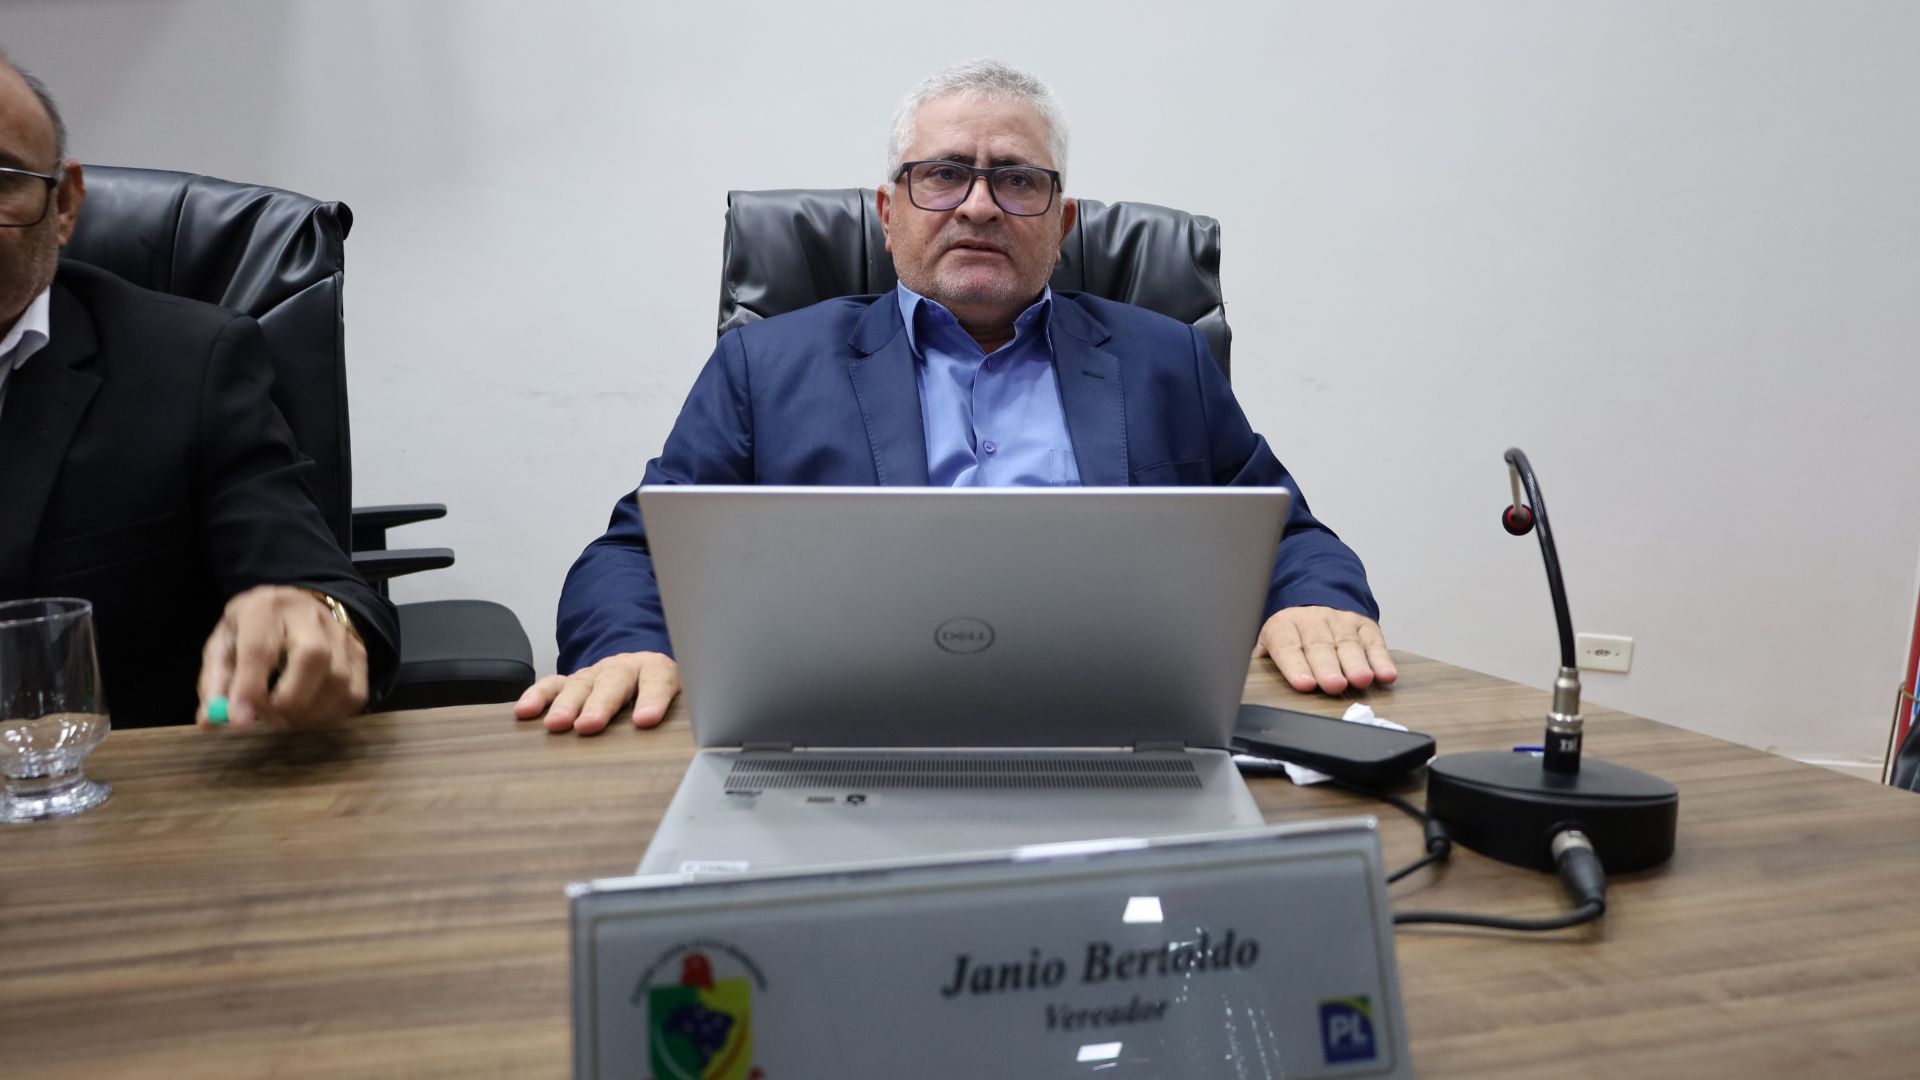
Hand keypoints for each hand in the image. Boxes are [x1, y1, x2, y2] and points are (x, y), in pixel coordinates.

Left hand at [196, 586, 368, 727]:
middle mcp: (309, 615)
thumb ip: (216, 682)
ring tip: (285, 717)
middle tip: (268, 719)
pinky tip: (309, 714)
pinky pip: (355, 694)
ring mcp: (341, 634)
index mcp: (265, 609)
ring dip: (309, 713)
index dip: (250, 688)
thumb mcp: (224, 645)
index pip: (260, 648)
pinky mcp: (360, 653)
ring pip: (339, 680)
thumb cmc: (254, 629)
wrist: (296, 605)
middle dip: (288, 700)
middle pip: (313, 657)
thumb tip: (210, 721)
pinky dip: (331, 715)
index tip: (238, 721)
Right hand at [513, 651, 680, 734]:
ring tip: (555, 725)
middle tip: (589, 725)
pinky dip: (537, 697)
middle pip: (613, 683)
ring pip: (580, 684)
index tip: (645, 720)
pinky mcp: (573, 681)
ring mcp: (596, 673)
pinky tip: (524, 712)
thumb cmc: (664, 694)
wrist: (646, 669)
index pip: (657, 682)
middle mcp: (624, 668)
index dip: (652, 700)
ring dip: (566, 704)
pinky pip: (552, 685)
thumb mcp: (684, 700)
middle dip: (600, 704)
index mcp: (657, 671)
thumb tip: (702, 739)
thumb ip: (688, 715)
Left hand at [1254, 606, 1397, 695]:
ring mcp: (1340, 621)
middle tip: (1334, 685)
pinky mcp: (1363, 625)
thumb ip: (1263, 661)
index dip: (1296, 666)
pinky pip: (1373, 642)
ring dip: (1357, 663)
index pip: (1288, 647)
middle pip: (1320, 646)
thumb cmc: (1290, 635)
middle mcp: (1312, 621)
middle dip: (1328, 667)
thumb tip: (1243, 683)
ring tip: (1362, 680)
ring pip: (1348, 643)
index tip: (1304, 684)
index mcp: (1283, 626)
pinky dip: (1381, 659)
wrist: (1314, 600)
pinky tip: (1386, 674)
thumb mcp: (1268, 644)